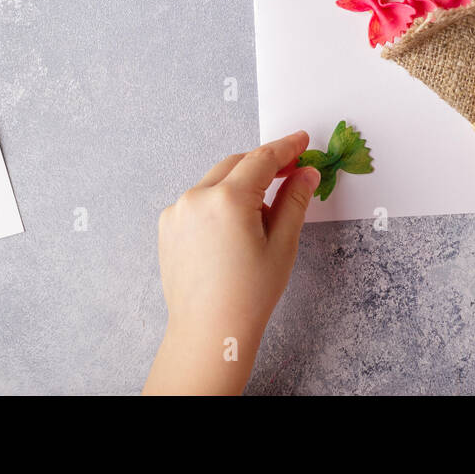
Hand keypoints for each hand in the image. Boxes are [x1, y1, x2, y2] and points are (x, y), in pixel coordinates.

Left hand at [143, 131, 318, 394]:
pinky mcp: (167, 226)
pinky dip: (218, 202)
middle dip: (264, 164)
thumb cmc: (249, 295)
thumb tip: (306, 172)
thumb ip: (295, 200)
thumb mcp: (283, 244)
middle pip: (237, 164)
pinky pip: (198, 200)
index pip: (263, 159)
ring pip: (216, 181)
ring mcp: (178, 211)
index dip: (286, 147)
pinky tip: (234, 228)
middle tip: (291, 171)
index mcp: (228, 199)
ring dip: (240, 184)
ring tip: (262, 215)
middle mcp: (197, 197)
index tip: (302, 141)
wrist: (208, 332)